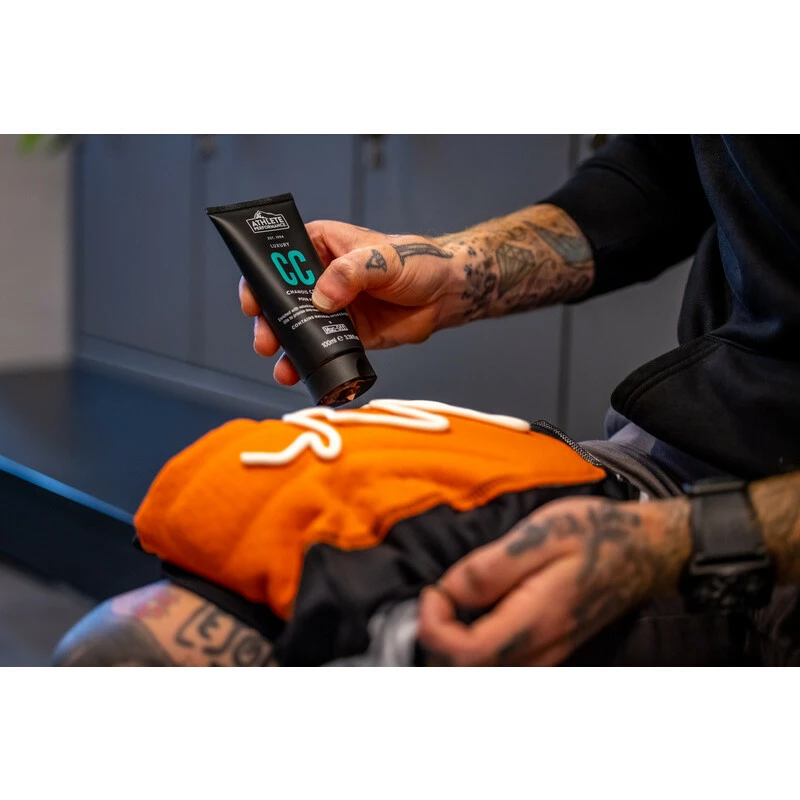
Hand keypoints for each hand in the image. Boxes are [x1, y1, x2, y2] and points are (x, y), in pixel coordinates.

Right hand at [240, 220, 460, 385]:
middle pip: (281, 298)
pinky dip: (310, 363)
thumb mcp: (383, 259)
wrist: (445, 295)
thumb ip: (351, 273)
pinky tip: (301, 375)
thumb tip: (321, 298)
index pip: (281, 256)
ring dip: (285, 347)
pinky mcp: (346, 335)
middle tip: (266, 339)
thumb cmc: (417, 262)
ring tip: (282, 366)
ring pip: (298, 327)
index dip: (260, 277)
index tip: (253, 300)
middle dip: (269, 321)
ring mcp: (332, 308)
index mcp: (323, 246)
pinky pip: (321, 349)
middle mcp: (321, 277)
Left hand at [417, 495, 690, 665]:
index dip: (433, 626)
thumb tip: (449, 590)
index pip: (465, 654)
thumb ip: (491, 567)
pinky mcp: (548, 649)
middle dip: (438, 638)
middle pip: (467, 672)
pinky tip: (475, 610)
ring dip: (454, 643)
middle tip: (439, 595)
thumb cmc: (595, 534)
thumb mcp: (541, 532)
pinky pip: (500, 662)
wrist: (644, 550)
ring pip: (483, 671)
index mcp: (535, 620)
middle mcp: (540, 649)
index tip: (434, 591)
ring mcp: (546, 654)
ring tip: (453, 602)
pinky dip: (474, 643)